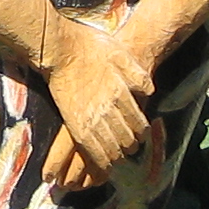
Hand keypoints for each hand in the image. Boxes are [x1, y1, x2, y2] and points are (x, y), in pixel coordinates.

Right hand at [41, 20, 153, 183]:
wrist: (59, 49)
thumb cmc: (89, 46)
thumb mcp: (120, 53)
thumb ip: (137, 74)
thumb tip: (150, 91)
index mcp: (120, 93)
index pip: (138, 123)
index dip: (142, 132)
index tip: (142, 134)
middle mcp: (107, 110)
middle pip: (126, 138)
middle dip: (132, 145)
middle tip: (132, 146)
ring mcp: (90, 119)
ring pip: (111, 148)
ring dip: (119, 155)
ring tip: (120, 155)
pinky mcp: (73, 124)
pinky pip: (91, 150)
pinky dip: (101, 159)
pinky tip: (104, 162)